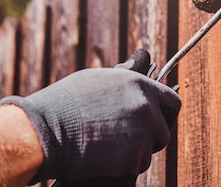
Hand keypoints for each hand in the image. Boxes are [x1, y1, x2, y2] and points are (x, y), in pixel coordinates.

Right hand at [0, 51, 180, 183]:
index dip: (165, 112)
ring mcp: (141, 133)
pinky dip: (125, 164)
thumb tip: (143, 56)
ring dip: (135, 150)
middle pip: (164, 130)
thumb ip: (128, 74)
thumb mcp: (100, 78)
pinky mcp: (132, 158)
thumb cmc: (68, 101)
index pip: (172, 101)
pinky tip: (105, 155)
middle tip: (129, 138)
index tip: (157, 119)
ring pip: (150, 149)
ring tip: (109, 144)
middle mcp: (146, 107)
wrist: (47, 130)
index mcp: (140, 84)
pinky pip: (138, 165)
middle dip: (151, 136)